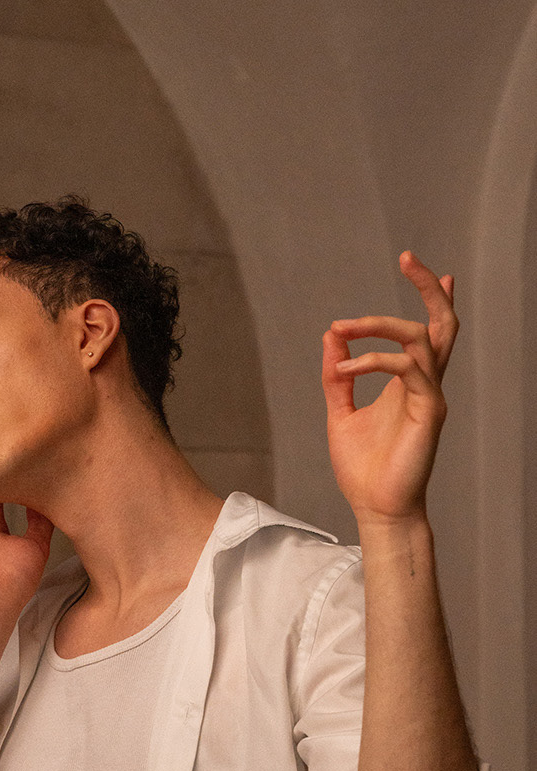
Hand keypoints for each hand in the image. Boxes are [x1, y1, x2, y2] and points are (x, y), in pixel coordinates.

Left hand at [322, 251, 458, 525]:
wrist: (376, 510)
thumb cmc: (363, 470)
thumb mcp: (339, 415)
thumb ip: (336, 377)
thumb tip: (331, 337)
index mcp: (407, 383)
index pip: (425, 330)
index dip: (426, 295)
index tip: (412, 263)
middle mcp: (423, 384)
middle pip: (441, 323)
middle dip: (428, 288)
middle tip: (407, 258)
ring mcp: (429, 396)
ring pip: (423, 338)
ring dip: (381, 325)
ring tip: (344, 326)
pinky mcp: (429, 411)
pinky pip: (407, 369)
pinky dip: (375, 361)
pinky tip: (346, 368)